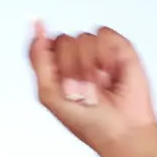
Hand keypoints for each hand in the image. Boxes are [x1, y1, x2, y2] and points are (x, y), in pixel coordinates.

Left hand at [28, 22, 156, 156]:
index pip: (44, 44)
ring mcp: (98, 51)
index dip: (50, 59)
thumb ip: (38, 58)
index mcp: (56, 68)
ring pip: (83, 37)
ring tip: (98, 85)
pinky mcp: (119, 47)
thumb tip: (36, 26)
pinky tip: (110, 73)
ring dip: (89, 66)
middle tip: (81, 89)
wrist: (121, 130)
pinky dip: (105, 56)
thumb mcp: (48, 93)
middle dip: (71, 68)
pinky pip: (104, 34)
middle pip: (63, 40)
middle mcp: (77, 57)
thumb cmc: (88, 121)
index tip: (60, 79)